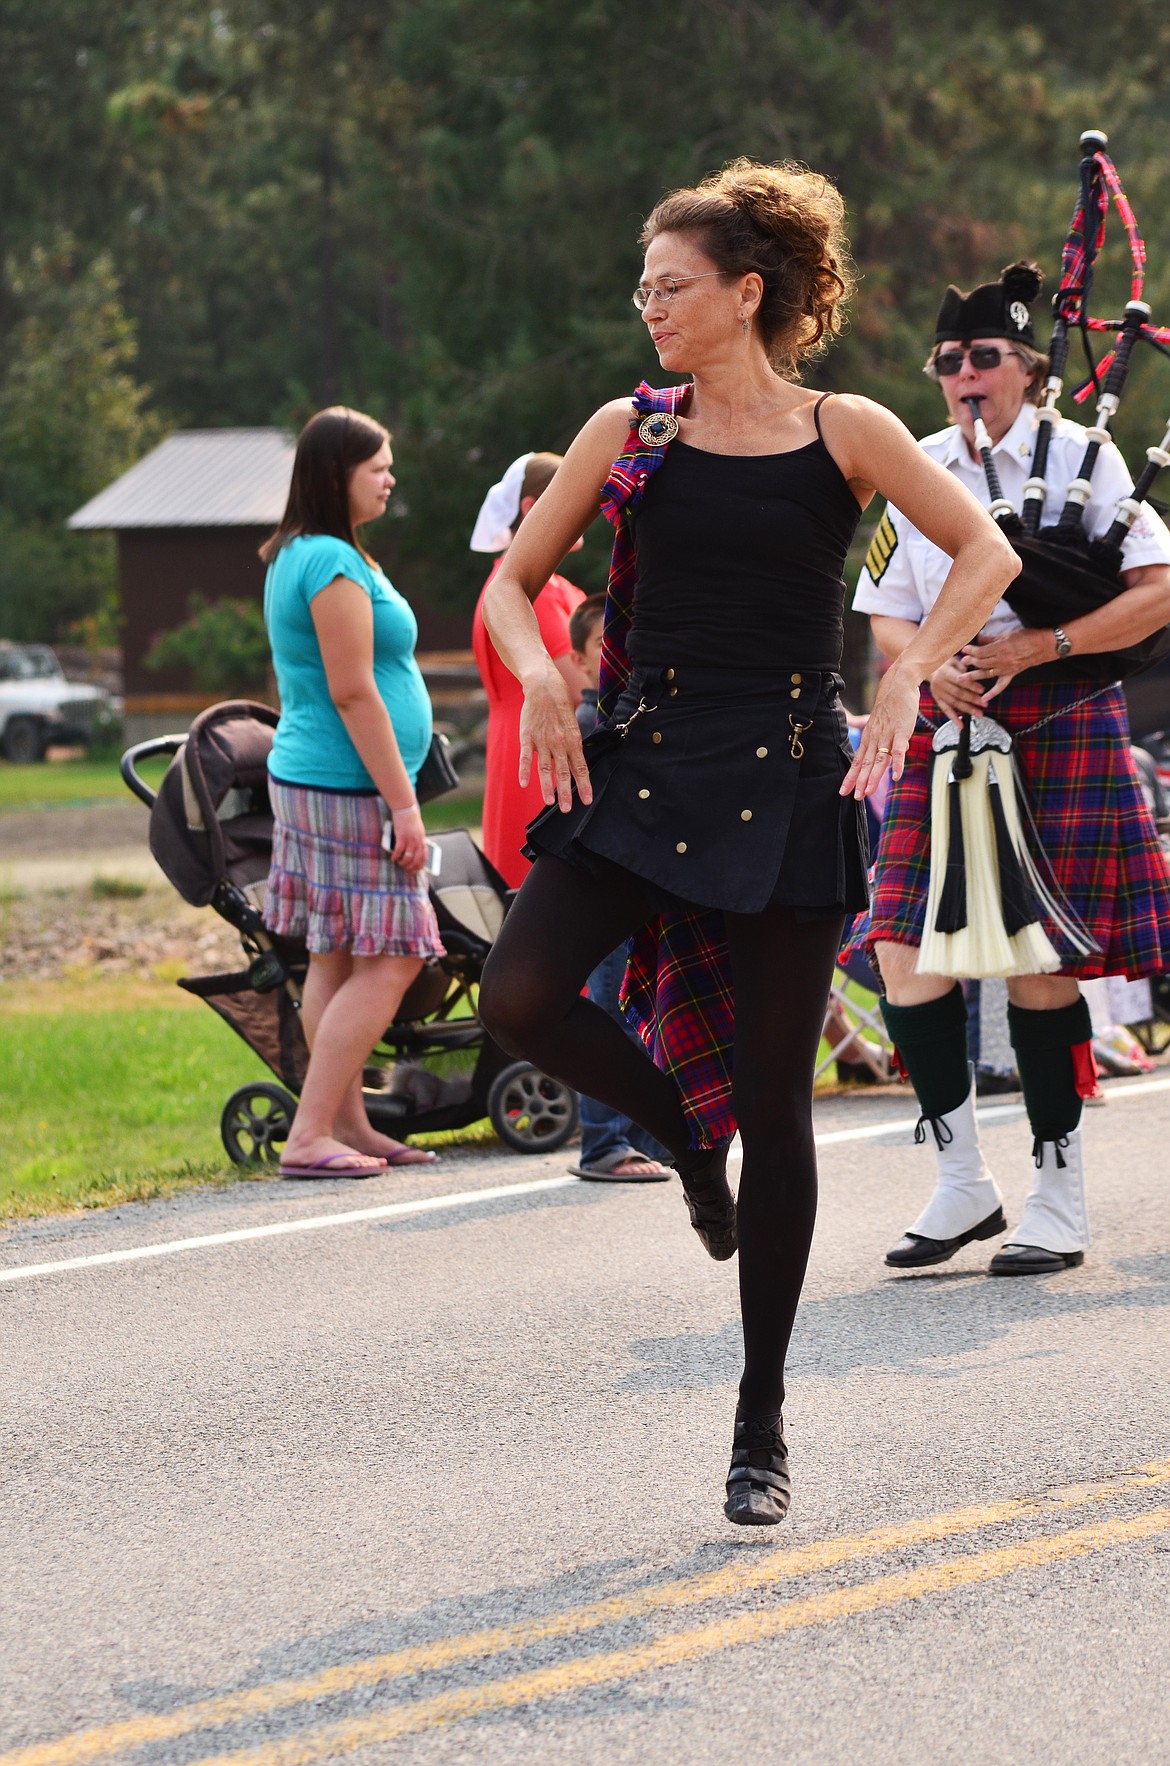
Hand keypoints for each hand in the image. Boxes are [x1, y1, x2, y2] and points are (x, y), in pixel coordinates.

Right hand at [388, 802, 427, 872]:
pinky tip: (393, 858)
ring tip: (399, 863)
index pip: (424, 857)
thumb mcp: (419, 832)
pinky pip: (398, 851)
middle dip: (410, 867)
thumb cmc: (412, 820)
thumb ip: (418, 841)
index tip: (415, 870)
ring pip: (407, 857)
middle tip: (405, 869)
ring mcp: (410, 840)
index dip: (420, 866)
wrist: (406, 810)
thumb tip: (416, 852)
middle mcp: (417, 842)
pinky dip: (395, 856)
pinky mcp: (401, 837)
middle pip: (416, 860)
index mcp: (422, 840)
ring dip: (402, 862)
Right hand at [518, 662, 592, 811]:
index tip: (586, 800)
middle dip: (566, 792)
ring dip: (547, 786)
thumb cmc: (560, 706)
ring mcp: (542, 740)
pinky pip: (526, 757)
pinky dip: (525, 771)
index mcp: (573, 740)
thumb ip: (573, 744)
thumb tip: (576, 763)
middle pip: (563, 772)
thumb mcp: (573, 724)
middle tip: (567, 809)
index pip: (581, 767)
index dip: (584, 785)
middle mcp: (559, 743)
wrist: (544, 686)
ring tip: (549, 802)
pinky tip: (524, 784)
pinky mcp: (527, 736)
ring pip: (545, 768)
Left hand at [840, 663, 919, 799]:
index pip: (858, 761)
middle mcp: (875, 738)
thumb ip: (884, 743)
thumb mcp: (881, 726)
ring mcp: (887, 735)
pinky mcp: (901, 731)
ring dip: (874, 777)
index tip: (844, 791)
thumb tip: (888, 758)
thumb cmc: (890, 707)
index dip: (851, 777)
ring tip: (868, 792)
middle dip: (860, 781)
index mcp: (869, 738)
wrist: (898, 685)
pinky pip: (898, 750)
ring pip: (879, 759)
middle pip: (866, 763)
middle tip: (855, 797)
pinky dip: (897, 763)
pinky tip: (896, 776)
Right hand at [930, 655, 994, 722]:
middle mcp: (940, 684)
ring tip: (979, 714)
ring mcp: (938, 693)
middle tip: (984, 704)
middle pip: (958, 693)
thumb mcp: (953, 659)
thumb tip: (973, 673)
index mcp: (945, 672)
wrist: (928, 668)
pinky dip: (953, 718)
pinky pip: (946, 710)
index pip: (960, 681)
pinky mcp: (937, 699)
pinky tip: (961, 726)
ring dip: (967, 709)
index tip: (982, 690)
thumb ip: (963, 666)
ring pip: (954, 703)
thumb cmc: (944, 662)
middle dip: (973, 699)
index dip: (971, 686)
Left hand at [960, 629, 1054, 699]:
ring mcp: (1007, 669)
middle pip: (982, 663)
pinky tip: (984, 698)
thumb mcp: (1008, 634)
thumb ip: (992, 639)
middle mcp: (1003, 660)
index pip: (982, 651)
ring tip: (961, 678)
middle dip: (970, 662)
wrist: (1044, 646)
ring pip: (987, 674)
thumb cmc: (1028, 637)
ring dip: (973, 676)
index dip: (971, 651)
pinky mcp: (1012, 674)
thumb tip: (980, 638)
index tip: (964, 649)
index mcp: (1002, 648)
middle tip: (960, 661)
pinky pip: (1001, 685)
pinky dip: (993, 693)